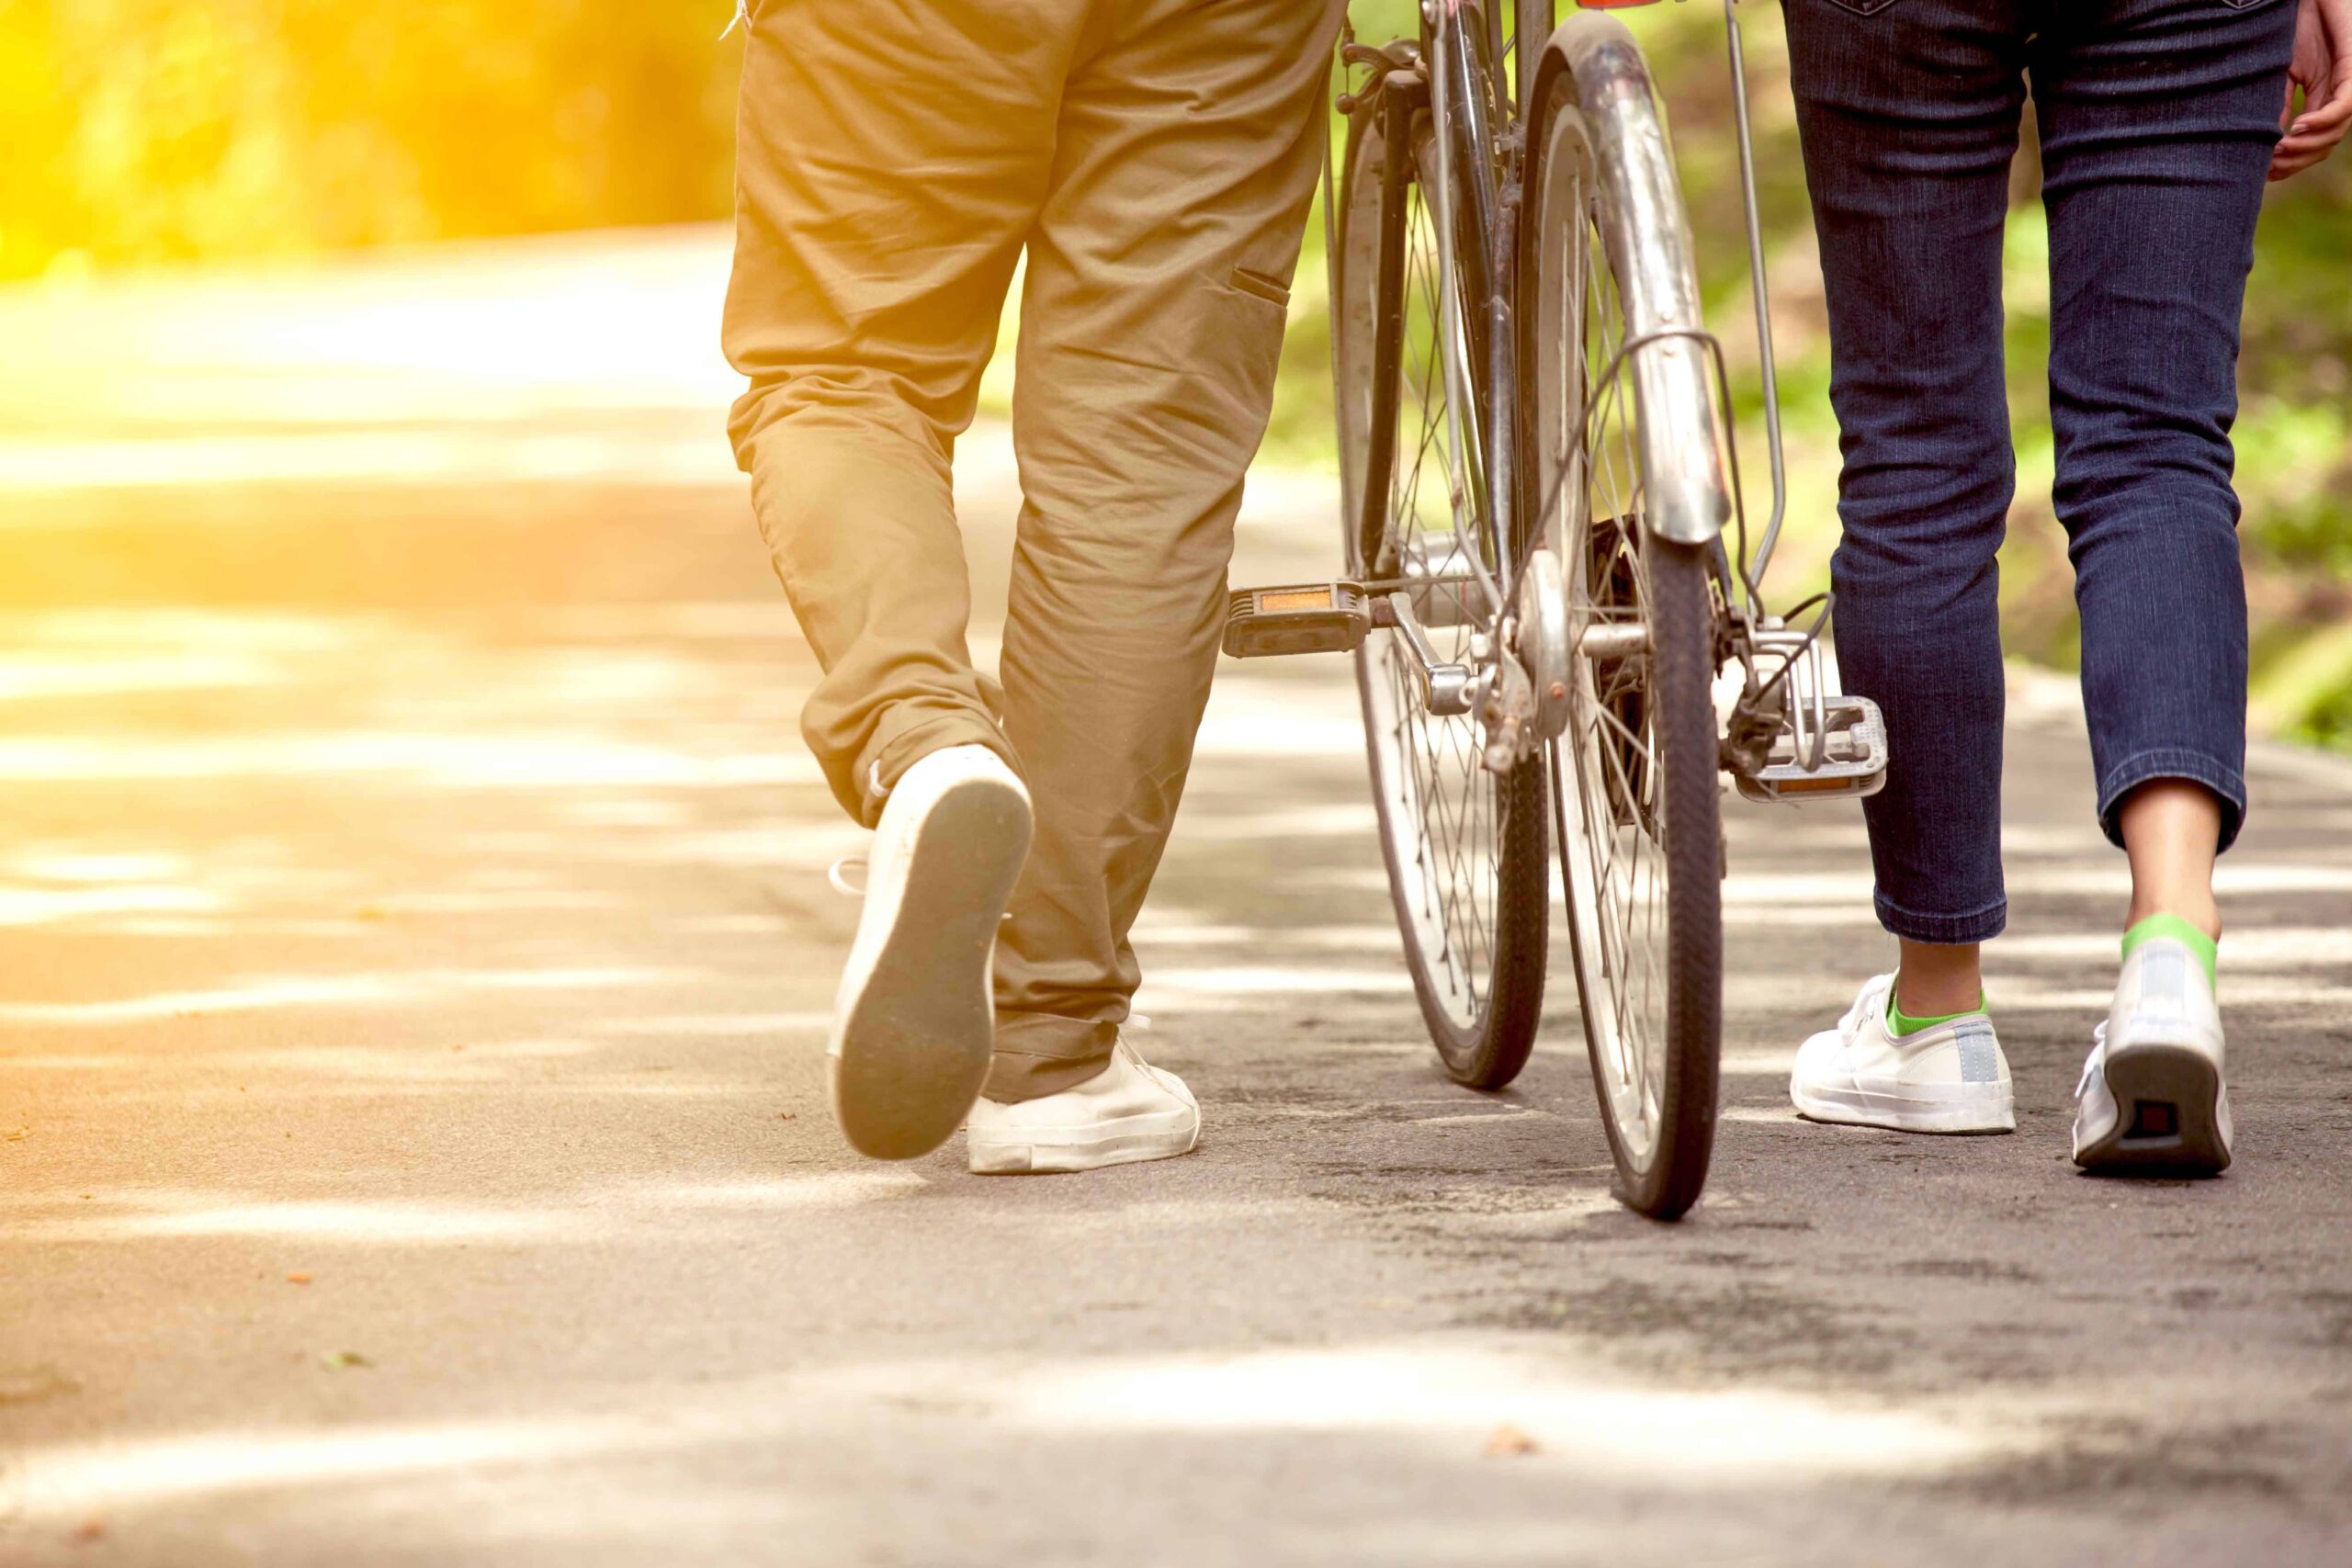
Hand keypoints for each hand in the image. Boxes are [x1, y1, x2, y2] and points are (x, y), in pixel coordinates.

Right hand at [2271, 0, 2351, 179]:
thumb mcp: (2281, 72)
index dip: (2291, 162)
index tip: (2264, 172)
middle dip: (2297, 161)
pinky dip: (2320, 121)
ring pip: (2336, 131)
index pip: (2313, 141)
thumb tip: (2270, 141)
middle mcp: (2340, 93)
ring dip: (2306, 147)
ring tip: (2278, 149)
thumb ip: (2279, 105)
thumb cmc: (2292, 25)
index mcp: (2324, 95)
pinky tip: (2296, 127)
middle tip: (2269, 166)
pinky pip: (2344, 106)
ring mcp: (2351, 83)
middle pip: (2325, 144)